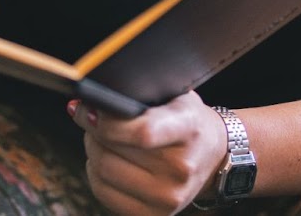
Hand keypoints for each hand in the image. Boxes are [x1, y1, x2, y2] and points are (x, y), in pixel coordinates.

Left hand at [69, 93, 229, 215]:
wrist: (212, 156)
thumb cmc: (188, 122)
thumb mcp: (176, 97)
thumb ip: (140, 97)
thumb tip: (91, 103)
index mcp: (188, 129)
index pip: (142, 132)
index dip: (107, 122)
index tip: (88, 109)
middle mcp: (181, 168)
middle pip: (112, 152)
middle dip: (92, 131)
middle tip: (91, 119)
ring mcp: (169, 197)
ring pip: (103, 172)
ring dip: (92, 151)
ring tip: (100, 139)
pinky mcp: (155, 214)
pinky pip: (104, 194)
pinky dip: (96, 174)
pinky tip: (105, 161)